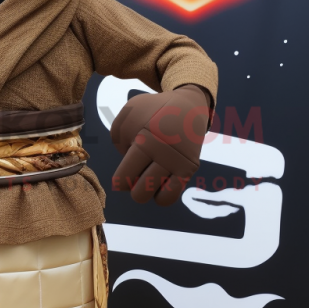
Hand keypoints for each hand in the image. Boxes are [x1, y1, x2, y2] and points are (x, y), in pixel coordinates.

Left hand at [110, 85, 210, 205]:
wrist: (186, 108)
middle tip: (137, 173)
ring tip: (149, 177)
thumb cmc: (150, 114)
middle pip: (139, 194)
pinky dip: (163, 195)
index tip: (123, 173)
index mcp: (144, 142)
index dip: (120, 181)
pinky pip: (172, 196)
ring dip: (149, 192)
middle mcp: (163, 155)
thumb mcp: (127, 117)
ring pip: (159, 199)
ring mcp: (178, 163)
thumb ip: (118, 141)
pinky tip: (160, 181)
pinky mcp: (190, 169)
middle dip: (133, 188)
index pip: (124, 179)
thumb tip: (129, 166)